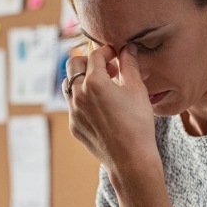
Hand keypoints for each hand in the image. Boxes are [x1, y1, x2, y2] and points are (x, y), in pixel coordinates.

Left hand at [65, 43, 158, 176]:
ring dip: (82, 79)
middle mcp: (78, 94)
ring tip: (102, 86)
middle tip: (107, 68)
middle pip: (73, 64)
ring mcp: (73, 112)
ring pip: (68, 85)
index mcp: (94, 82)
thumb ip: (130, 64)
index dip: (107, 51)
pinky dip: (83, 99)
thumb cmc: (138, 124)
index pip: (95, 55)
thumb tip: (127, 47)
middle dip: (88, 61)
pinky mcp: (74, 126)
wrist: (131, 160)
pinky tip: (101, 107)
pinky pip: (73, 105)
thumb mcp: (137, 90)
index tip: (116, 55)